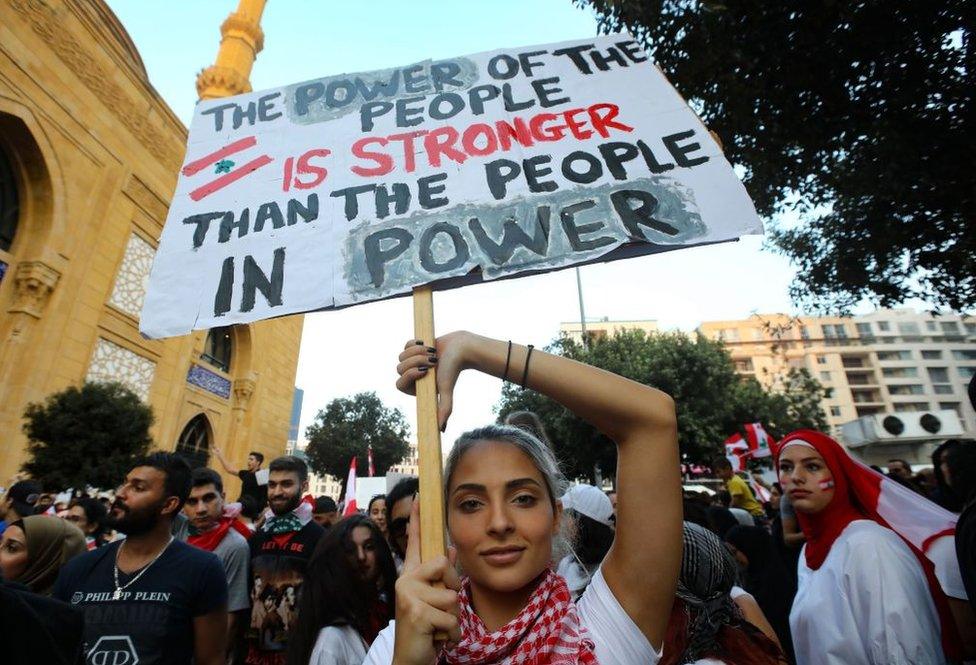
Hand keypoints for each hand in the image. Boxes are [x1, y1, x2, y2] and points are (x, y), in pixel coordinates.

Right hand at [392, 500, 460, 663]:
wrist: (410, 659)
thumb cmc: (424, 629)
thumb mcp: (434, 601)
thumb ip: (440, 577)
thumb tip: (450, 548)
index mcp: (410, 576)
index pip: (415, 543)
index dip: (417, 520)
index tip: (418, 496)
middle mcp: (405, 581)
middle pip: (444, 565)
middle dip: (452, 589)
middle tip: (440, 609)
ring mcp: (408, 596)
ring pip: (452, 596)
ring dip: (451, 618)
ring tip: (436, 627)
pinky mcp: (417, 612)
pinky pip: (450, 617)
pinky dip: (450, 634)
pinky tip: (435, 638)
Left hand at [396, 332, 471, 430]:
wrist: (461, 348)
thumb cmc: (453, 370)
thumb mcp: (446, 390)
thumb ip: (444, 409)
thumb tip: (441, 430)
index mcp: (416, 388)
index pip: (399, 385)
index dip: (408, 375)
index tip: (423, 370)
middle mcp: (413, 376)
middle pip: (399, 368)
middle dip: (415, 361)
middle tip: (432, 360)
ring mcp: (413, 361)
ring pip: (401, 356)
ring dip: (417, 352)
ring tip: (432, 352)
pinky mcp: (415, 348)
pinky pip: (406, 345)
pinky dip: (415, 343)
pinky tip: (427, 345)